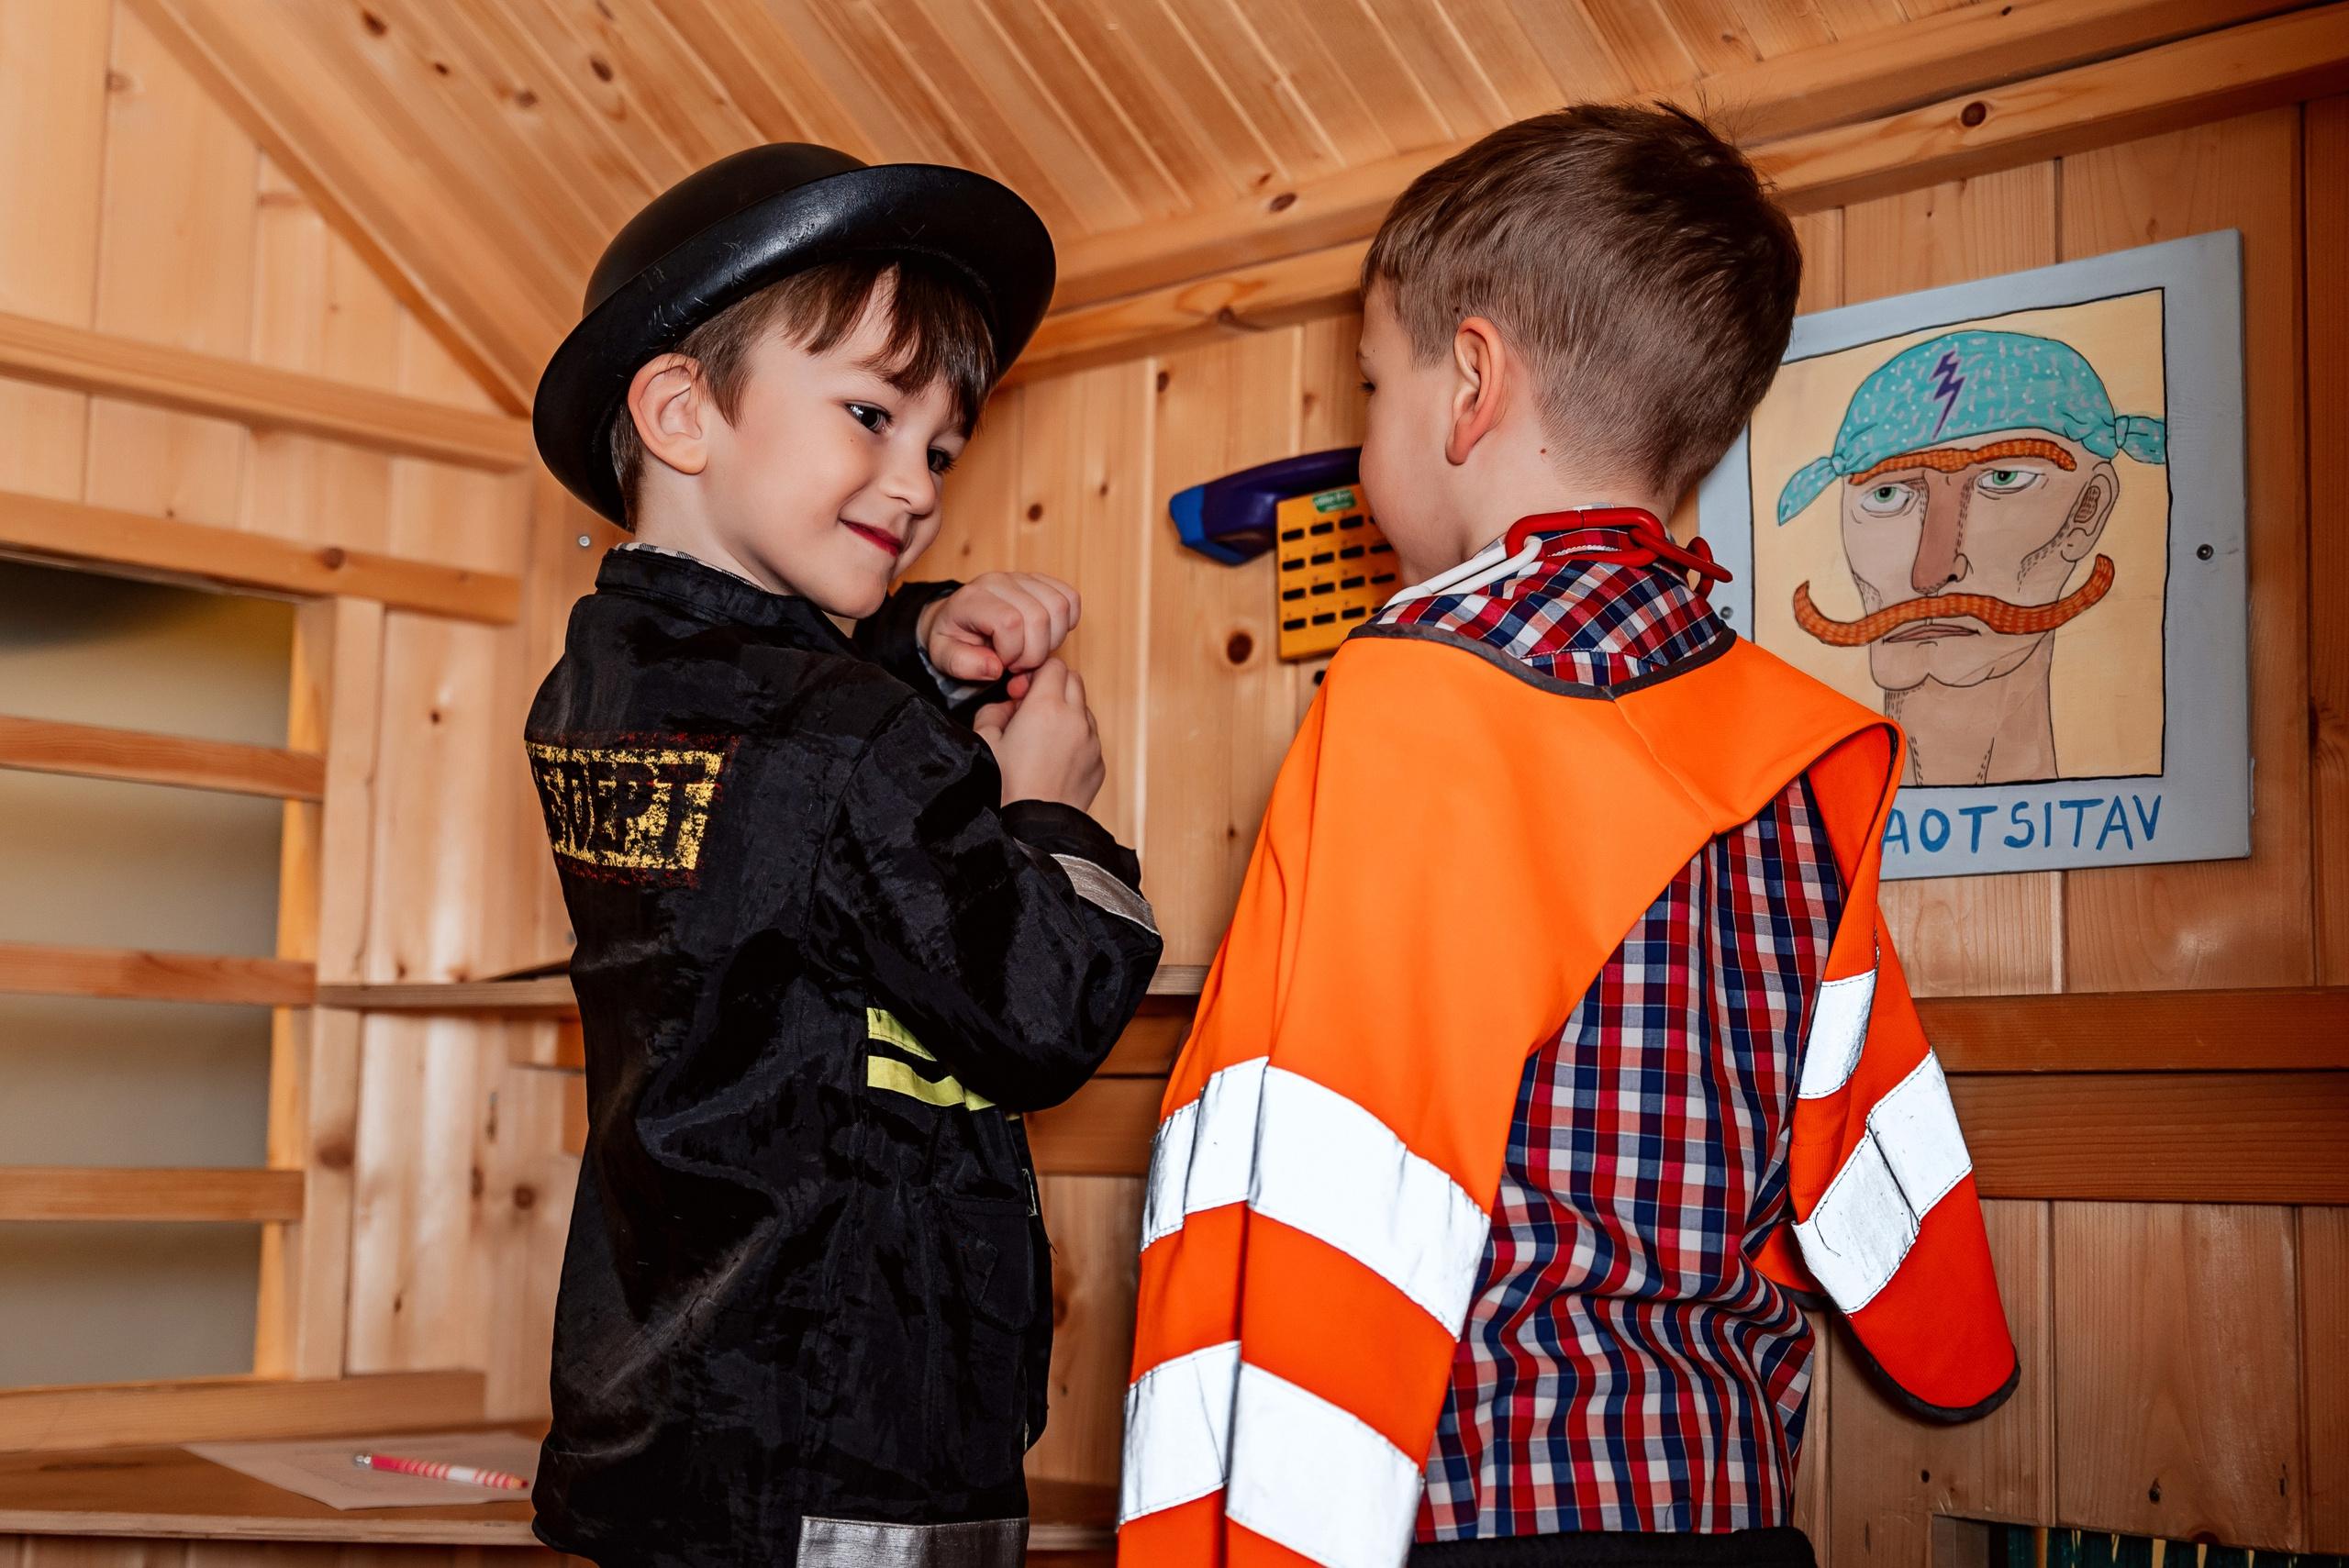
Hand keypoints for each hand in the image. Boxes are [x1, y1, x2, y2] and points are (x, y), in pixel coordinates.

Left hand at [918, 572, 1079, 683]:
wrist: (955, 617)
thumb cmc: (953, 638)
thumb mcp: (943, 657)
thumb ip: (962, 664)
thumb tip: (995, 668)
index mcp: (972, 599)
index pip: (1010, 622)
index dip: (1012, 652)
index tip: (1002, 663)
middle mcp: (998, 581)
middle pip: (1040, 617)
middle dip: (1034, 653)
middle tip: (1018, 663)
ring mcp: (1022, 578)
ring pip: (1060, 607)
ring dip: (1053, 640)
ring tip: (1031, 650)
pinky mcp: (1040, 581)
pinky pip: (1070, 598)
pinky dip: (1067, 623)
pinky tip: (1047, 636)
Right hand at [972, 659, 1103, 810]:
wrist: (1032, 831)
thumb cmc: (1004, 788)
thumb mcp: (983, 741)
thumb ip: (994, 711)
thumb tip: (1008, 706)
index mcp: (1046, 706)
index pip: (1053, 664)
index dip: (1035, 674)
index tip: (1020, 693)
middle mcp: (1076, 719)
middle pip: (1073, 680)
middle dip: (1052, 687)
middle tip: (1030, 710)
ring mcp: (1092, 742)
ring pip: (1083, 709)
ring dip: (1066, 713)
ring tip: (1041, 739)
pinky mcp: (1098, 764)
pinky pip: (1090, 738)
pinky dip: (1075, 739)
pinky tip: (1054, 761)